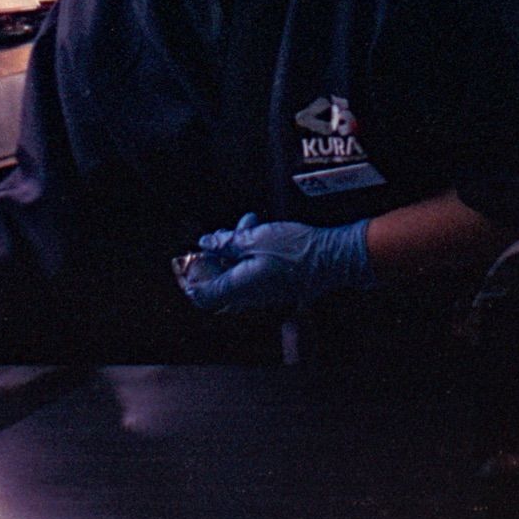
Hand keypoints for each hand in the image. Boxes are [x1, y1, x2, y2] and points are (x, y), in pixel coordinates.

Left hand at [182, 213, 375, 313]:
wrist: (331, 257)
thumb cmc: (296, 249)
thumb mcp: (256, 238)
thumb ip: (227, 242)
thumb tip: (206, 243)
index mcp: (239, 286)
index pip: (202, 295)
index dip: (190, 279)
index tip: (187, 261)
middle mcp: (249, 295)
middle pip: (218, 281)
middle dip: (216, 255)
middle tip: (220, 235)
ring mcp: (263, 292)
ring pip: (237, 272)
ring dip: (235, 248)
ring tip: (247, 223)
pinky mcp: (276, 285)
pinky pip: (252, 271)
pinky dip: (250, 253)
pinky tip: (260, 232)